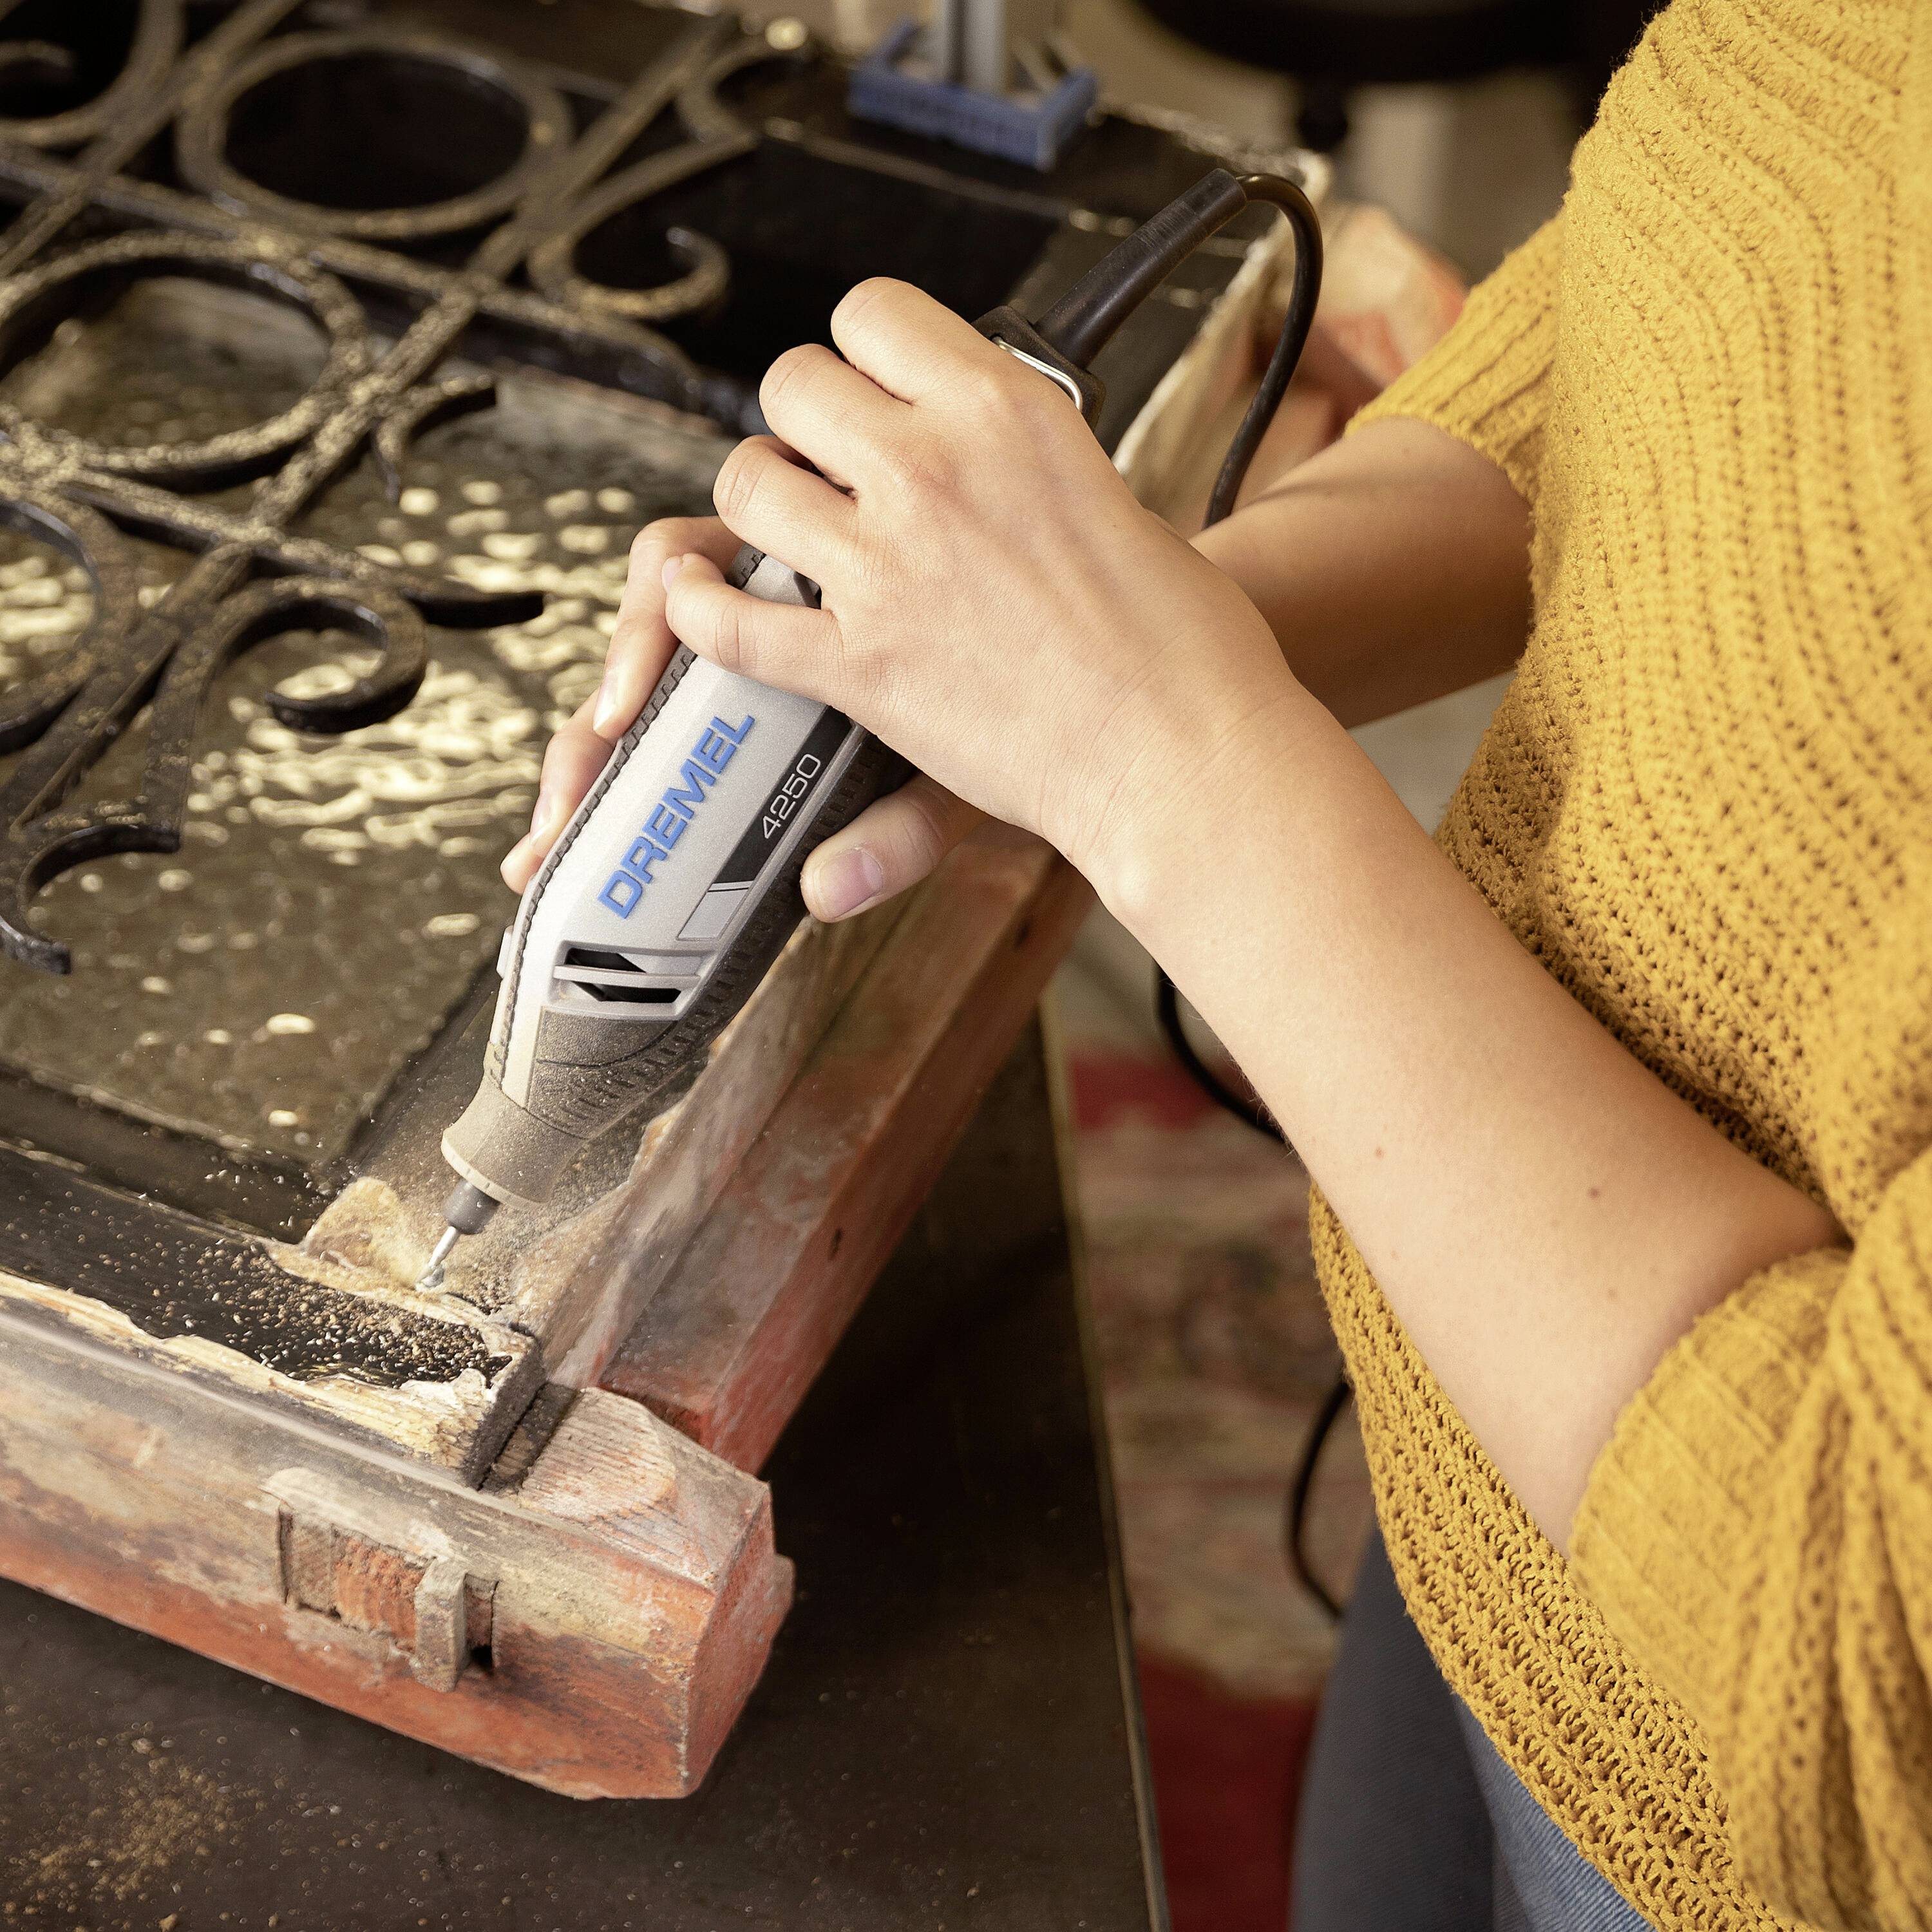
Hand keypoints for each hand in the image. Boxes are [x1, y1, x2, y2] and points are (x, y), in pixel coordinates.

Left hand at [505, 277, 1297, 916]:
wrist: (1186, 753)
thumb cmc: (1179, 641)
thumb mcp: (1113, 492)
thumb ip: (1027, 459)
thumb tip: (988, 453)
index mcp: (1006, 410)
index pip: (873, 314)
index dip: (863, 356)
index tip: (877, 395)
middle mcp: (933, 471)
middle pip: (790, 385)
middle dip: (802, 425)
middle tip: (829, 472)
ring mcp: (887, 570)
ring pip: (745, 485)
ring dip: (759, 504)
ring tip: (789, 534)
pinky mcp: (860, 667)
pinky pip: (729, 619)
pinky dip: (699, 609)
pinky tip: (702, 597)